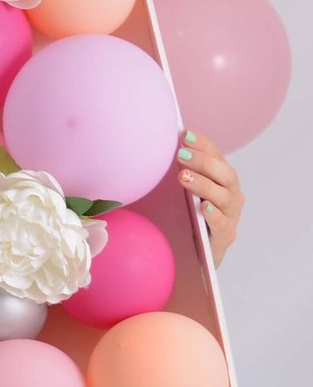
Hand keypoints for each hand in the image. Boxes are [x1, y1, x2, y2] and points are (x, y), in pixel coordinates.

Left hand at [176, 129, 243, 266]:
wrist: (195, 253)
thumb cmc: (187, 216)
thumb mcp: (182, 192)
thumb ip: (179, 173)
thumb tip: (154, 149)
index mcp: (222, 180)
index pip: (217, 157)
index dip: (204, 145)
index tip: (185, 134)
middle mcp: (232, 195)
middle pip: (225, 174)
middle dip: (203, 162)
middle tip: (180, 155)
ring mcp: (231, 216)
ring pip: (224, 197)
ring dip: (204, 185)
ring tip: (183, 177)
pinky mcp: (225, 236)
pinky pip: (223, 224)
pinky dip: (214, 215)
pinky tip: (203, 207)